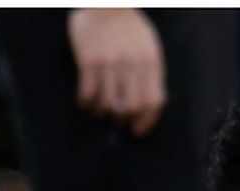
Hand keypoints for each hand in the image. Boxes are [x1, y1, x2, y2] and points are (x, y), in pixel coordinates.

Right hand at [67, 8, 164, 137]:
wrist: (107, 3)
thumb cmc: (129, 28)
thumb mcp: (149, 47)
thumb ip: (152, 73)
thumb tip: (151, 104)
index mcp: (151, 62)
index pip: (153, 101)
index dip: (146, 121)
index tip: (137, 130)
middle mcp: (132, 64)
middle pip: (130, 106)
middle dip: (123, 120)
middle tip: (117, 122)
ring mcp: (109, 62)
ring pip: (108, 103)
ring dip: (103, 114)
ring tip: (100, 112)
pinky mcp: (89, 60)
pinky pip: (88, 91)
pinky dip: (87, 103)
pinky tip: (86, 103)